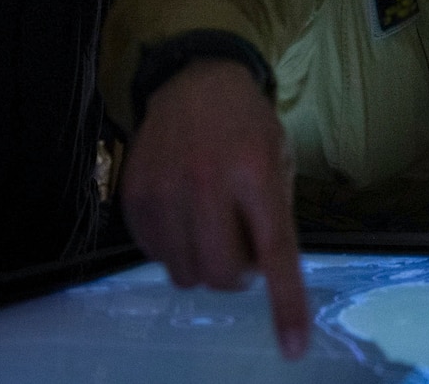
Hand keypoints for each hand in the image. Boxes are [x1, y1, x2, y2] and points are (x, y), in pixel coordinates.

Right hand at [120, 59, 309, 358]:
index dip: (285, 304)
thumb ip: (275, 214)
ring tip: (213, 227)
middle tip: (244, 252)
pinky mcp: (134, 198)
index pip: (274, 252)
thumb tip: (262, 273)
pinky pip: (156, 257)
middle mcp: (207, 184)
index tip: (293, 347)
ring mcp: (165, 191)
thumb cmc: (247, 126)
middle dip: (238, 277)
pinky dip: (175, 251)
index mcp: (255, 173)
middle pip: (222, 274)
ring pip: (186, 275)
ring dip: (205, 265)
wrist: (193, 81)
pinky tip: (184, 217)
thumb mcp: (279, 158)